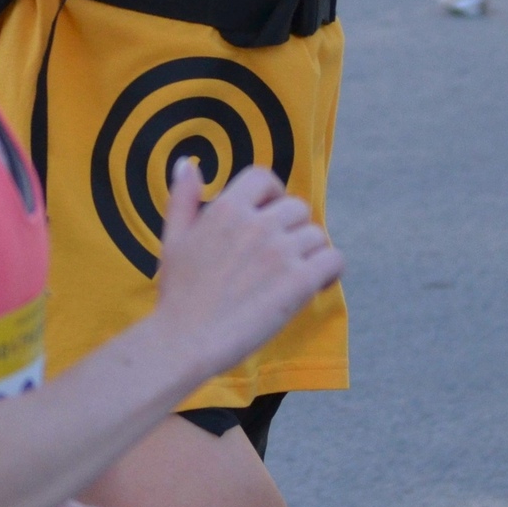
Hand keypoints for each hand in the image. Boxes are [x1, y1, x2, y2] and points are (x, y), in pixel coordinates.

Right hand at [151, 160, 342, 377]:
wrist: (184, 341)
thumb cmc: (177, 295)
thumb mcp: (173, 239)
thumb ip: (183, 199)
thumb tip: (188, 165)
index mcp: (227, 208)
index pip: (264, 178)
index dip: (271, 193)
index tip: (268, 214)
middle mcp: (258, 224)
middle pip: (297, 208)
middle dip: (291, 229)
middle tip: (278, 257)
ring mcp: (281, 251)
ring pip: (316, 235)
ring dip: (309, 253)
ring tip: (291, 275)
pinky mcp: (300, 281)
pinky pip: (334, 259)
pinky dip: (329, 270)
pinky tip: (315, 285)